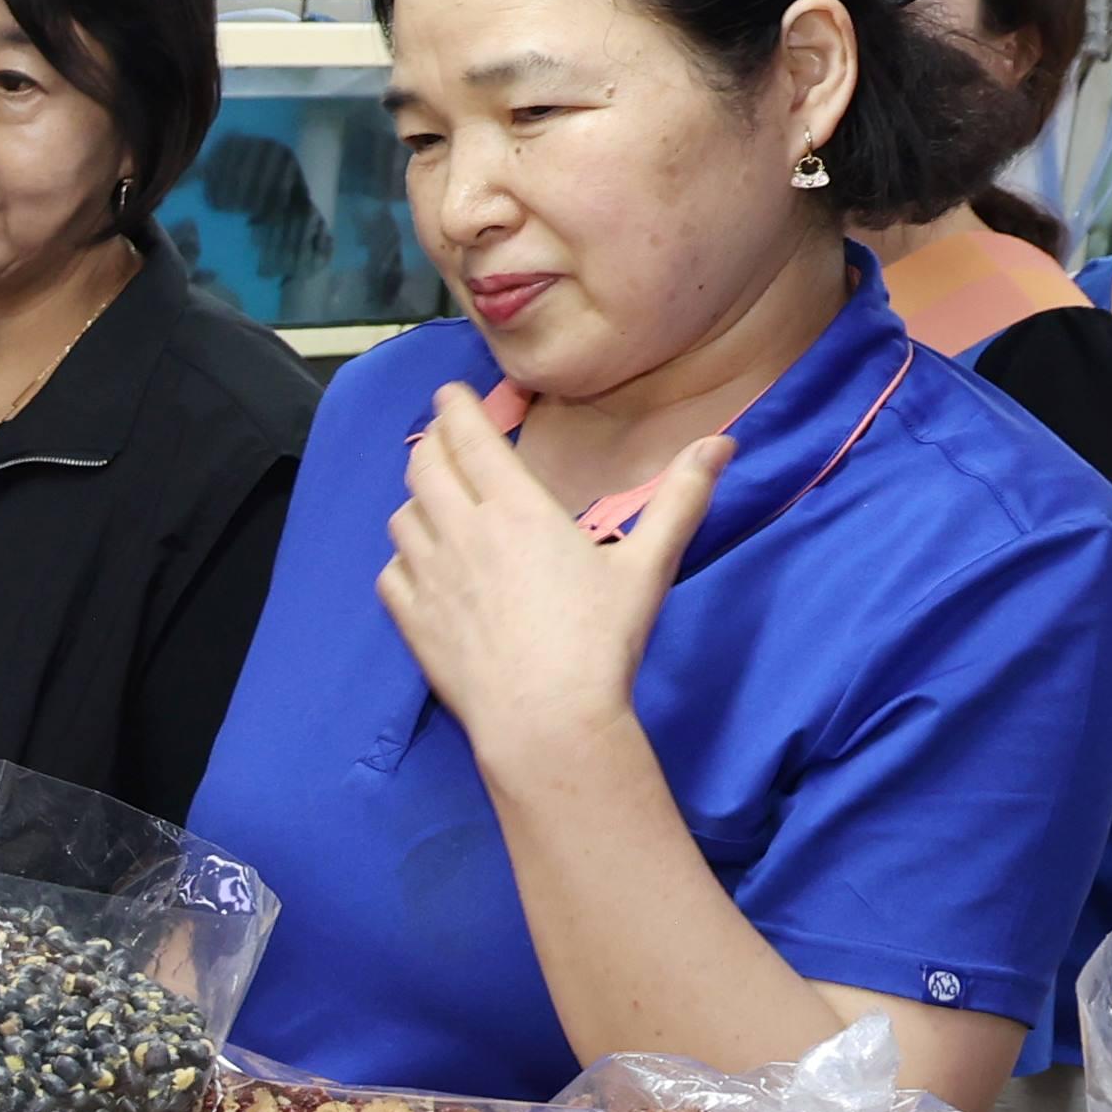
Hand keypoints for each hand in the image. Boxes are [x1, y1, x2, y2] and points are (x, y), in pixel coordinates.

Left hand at [378, 382, 721, 791]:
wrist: (545, 719)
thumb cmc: (600, 641)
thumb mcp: (649, 565)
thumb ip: (680, 499)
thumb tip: (722, 442)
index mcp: (515, 510)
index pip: (469, 438)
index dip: (455, 408)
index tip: (450, 393)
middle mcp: (461, 533)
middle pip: (424, 468)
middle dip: (430, 442)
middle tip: (440, 435)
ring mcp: (428, 577)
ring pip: (402, 517)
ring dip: (416, 499)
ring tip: (435, 497)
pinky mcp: (410, 619)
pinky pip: (389, 572)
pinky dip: (402, 557)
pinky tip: (420, 562)